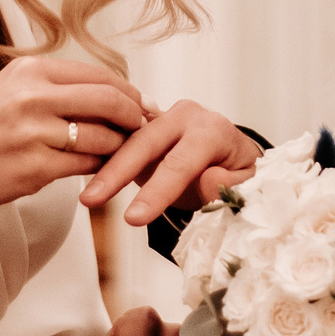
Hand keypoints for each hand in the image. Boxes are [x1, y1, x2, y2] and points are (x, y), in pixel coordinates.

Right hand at [0, 56, 148, 207]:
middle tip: (144, 126)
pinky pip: (86, 165)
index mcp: (31, 71)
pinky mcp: (36, 167)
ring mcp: (34, 132)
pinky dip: (101, 167)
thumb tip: (110, 92)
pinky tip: (102, 169)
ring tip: (125, 151)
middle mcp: (34, 96)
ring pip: (101, 135)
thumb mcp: (13, 89)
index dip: (127, 91)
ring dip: (120, 145)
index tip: (141, 103)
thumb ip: (57, 88)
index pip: (97, 75)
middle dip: (134, 114)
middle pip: (107, 100)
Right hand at [80, 99, 259, 223]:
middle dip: (118, 172)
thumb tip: (209, 180)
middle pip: (146, 142)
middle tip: (92, 200)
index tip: (134, 218)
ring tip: (86, 196)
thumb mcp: (248, 185)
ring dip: (105, 166)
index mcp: (213, 129)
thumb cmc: (239, 173)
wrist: (233, 155)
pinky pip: (122, 139)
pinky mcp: (145, 127)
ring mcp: (163, 118)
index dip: (157, 191)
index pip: (181, 162)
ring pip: (129, 139)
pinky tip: (88, 180)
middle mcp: (186, 116)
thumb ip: (230, 185)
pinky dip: (104, 158)